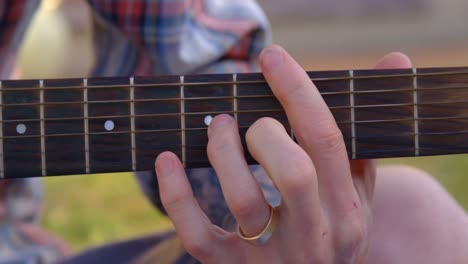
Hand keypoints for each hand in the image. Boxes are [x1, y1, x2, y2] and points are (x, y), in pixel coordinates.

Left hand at [155, 45, 410, 262]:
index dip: (298, 92)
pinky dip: (177, 195)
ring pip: (245, 201)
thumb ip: (363, 134)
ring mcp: (274, 259)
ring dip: (223, 153)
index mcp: (348, 210)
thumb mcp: (358, 189)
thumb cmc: (331, 227)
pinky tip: (167, 160)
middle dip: (266, 132)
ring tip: (218, 128)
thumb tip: (395, 59)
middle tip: (248, 119)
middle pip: (294, 172)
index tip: (272, 58)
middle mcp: (318, 236)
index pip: (327, 140)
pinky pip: (199, 235)